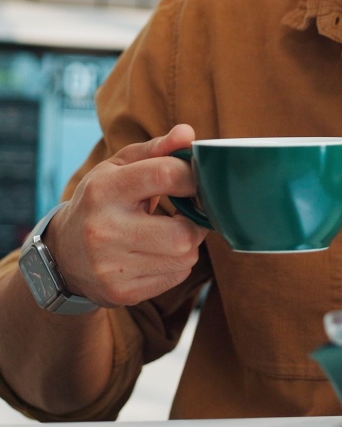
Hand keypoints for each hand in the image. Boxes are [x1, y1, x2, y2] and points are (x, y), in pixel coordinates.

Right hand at [42, 125, 207, 308]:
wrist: (62, 255)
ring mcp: (110, 266)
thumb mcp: (119, 167)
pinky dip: (177, 264)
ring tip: (169, 233)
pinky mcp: (121, 293)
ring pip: (185, 257)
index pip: (165, 175)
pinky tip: (157, 253)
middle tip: (188, 214)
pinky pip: (176, 277)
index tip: (195, 181)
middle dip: (196, 221)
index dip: (192, 176)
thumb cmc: (101, 201)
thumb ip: (157, 149)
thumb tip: (188, 133)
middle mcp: (104, 230)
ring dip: (188, 243)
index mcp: (104, 190)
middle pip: (183, 232)